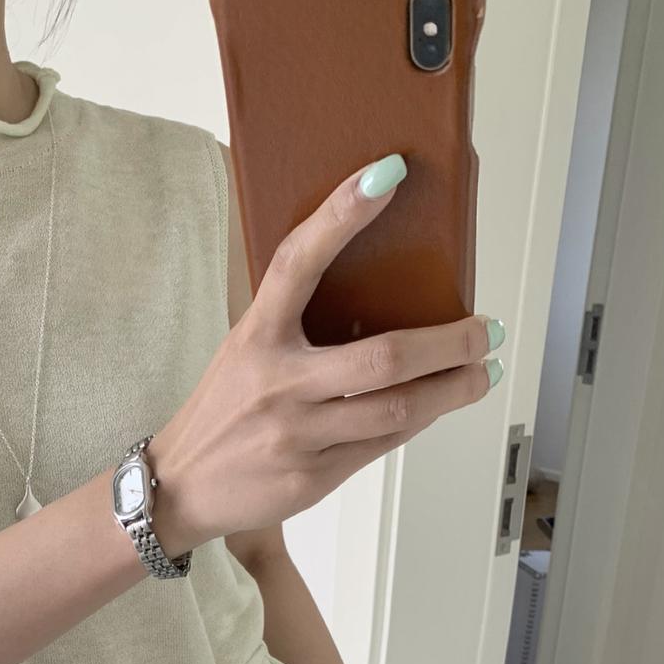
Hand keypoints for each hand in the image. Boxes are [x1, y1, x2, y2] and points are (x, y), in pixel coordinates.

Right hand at [149, 152, 503, 557]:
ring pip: (396, 410)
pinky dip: (417, 421)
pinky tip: (435, 406)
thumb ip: (295, 325)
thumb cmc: (222, 412)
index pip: (297, 263)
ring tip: (478, 374)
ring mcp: (296, 435)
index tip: (387, 175)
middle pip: (383, 358)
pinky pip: (381, 445)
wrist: (179, 488)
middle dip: (449, 343)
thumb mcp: (245, 352)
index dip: (340, 215)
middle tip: (484, 330)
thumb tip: (379, 295)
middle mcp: (278, 384)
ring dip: (451, 389)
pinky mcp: (310, 478)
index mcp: (255, 337)